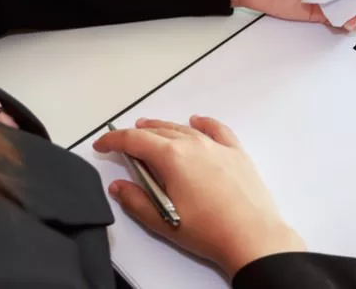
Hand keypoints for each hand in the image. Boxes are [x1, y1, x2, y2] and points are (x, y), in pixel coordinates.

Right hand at [93, 116, 305, 277]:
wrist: (252, 235)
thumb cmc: (212, 230)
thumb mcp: (162, 221)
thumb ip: (136, 201)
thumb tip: (120, 187)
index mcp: (173, 158)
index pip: (134, 140)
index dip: (114, 141)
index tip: (103, 145)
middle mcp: (194, 145)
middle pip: (158, 131)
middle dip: (137, 134)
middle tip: (124, 141)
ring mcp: (217, 147)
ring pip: (184, 129)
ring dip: (165, 127)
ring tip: (152, 128)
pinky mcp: (236, 153)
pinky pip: (217, 130)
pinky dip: (205, 123)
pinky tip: (197, 121)